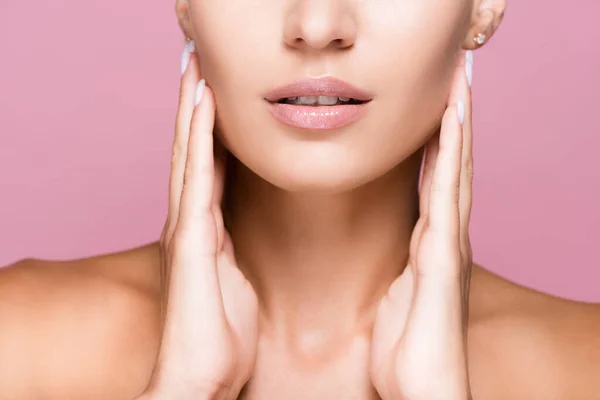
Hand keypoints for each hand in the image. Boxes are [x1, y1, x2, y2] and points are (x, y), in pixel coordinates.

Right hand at [138, 48, 258, 398]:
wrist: (202, 377)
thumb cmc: (221, 335)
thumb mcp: (235, 281)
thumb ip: (230, 249)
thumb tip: (233, 230)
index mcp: (205, 230)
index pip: (208, 168)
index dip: (210, 131)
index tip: (216, 96)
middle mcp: (190, 222)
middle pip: (191, 153)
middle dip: (194, 109)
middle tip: (197, 66)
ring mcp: (188, 228)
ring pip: (188, 155)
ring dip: (192, 110)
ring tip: (195, 69)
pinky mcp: (191, 239)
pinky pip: (197, 177)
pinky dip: (198, 139)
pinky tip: (202, 107)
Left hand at [370, 50, 473, 399]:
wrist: (421, 388)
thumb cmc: (406, 348)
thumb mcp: (395, 299)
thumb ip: (399, 269)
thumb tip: (396, 255)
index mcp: (429, 244)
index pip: (435, 183)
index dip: (439, 146)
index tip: (436, 110)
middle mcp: (444, 237)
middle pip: (452, 170)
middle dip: (455, 126)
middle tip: (457, 82)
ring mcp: (447, 244)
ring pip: (455, 173)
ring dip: (458, 130)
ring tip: (461, 88)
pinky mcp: (443, 255)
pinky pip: (446, 196)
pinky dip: (450, 158)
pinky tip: (452, 127)